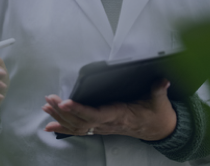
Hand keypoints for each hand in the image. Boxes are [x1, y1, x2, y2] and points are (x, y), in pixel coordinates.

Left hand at [42, 79, 176, 140]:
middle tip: (49, 99)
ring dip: (59, 118)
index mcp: (120, 115)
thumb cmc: (157, 114)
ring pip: (78, 126)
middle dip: (63, 111)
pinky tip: (50, 126)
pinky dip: (63, 128)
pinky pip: (80, 129)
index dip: (79, 110)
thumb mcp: (160, 102)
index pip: (96, 114)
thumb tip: (163, 80)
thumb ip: (159, 90)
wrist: (160, 129)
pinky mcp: (102, 127)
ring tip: (46, 107)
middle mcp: (109, 123)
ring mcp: (104, 127)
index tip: (65, 102)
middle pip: (81, 121)